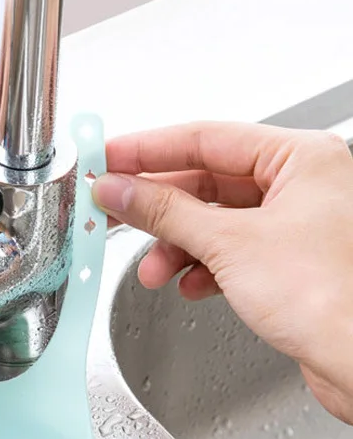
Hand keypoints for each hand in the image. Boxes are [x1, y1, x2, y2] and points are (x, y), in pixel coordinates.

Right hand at [92, 122, 352, 423]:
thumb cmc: (334, 299)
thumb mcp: (230, 244)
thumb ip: (165, 212)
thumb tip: (120, 189)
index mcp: (301, 159)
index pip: (205, 139)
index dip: (147, 150)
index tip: (107, 159)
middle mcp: (302, 186)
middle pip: (206, 182)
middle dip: (157, 207)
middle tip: (113, 211)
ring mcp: (296, 226)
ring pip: (215, 222)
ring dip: (176, 246)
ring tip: (153, 268)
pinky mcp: (288, 263)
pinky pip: (229, 252)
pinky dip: (202, 267)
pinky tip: (189, 283)